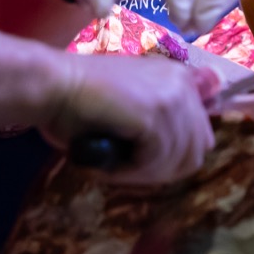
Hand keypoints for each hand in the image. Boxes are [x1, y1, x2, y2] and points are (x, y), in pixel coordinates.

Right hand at [41, 52, 220, 184]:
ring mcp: (172, 96)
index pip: (201, 134)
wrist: (52, 86)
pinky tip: (109, 163)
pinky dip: (132, 172)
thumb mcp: (132, 107)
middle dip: (163, 169)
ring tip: (113, 166)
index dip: (174, 157)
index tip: (144, 163)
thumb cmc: (80, 101)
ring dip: (144, 173)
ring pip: (177, 160)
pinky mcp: (155, 112)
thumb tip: (181, 157)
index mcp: (180, 79)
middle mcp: (182, 84)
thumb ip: (161, 121)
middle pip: (196, 150)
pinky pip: (156, 161)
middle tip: (127, 169)